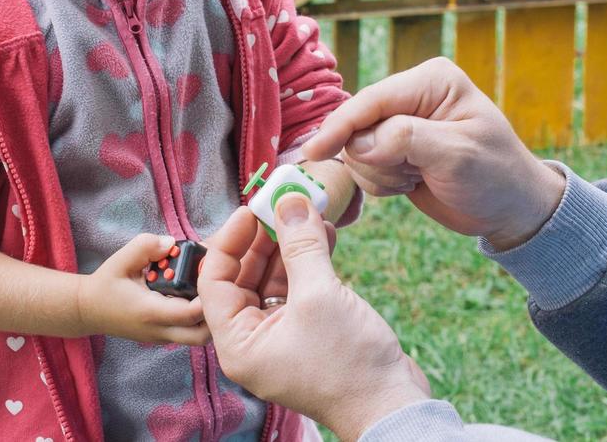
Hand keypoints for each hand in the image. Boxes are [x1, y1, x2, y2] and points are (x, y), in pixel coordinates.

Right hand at [76, 233, 210, 344]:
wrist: (87, 310)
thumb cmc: (105, 284)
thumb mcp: (122, 259)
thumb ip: (147, 246)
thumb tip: (172, 243)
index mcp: (152, 312)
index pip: (191, 313)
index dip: (210, 294)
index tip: (215, 272)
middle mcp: (160, 330)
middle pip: (203, 335)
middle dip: (217, 311)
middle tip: (218, 286)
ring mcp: (162, 337)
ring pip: (199, 337)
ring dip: (209, 315)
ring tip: (208, 289)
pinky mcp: (163, 337)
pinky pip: (189, 333)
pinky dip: (198, 317)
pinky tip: (195, 294)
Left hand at [200, 197, 429, 441]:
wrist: (391, 405)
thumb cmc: (349, 366)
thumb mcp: (319, 296)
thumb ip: (301, 246)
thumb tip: (289, 202)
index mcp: (239, 344)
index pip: (214, 281)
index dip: (230, 240)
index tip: (251, 209)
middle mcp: (254, 341)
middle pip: (244, 277)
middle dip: (264, 238)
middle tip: (282, 204)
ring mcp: (282, 336)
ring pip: (274, 279)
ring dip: (290, 245)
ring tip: (308, 213)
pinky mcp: (309, 330)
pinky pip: (298, 288)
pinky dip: (309, 261)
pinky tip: (326, 235)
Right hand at [303, 57, 565, 250]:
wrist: (510, 209)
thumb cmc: (495, 175)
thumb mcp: (458, 155)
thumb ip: (408, 140)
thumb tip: (360, 142)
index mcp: (431, 81)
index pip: (372, 100)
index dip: (341, 126)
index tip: (314, 152)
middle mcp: (412, 95)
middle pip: (358, 126)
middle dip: (376, 159)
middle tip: (413, 176)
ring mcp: (401, 123)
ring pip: (356, 150)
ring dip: (381, 174)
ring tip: (418, 180)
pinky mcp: (394, 150)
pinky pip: (364, 167)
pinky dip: (382, 183)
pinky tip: (413, 185)